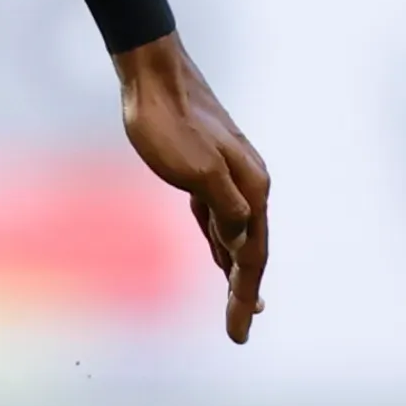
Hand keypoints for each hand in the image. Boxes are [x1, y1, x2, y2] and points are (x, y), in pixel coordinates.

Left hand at [115, 35, 268, 341]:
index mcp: (250, 188)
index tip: (239, 331)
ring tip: (241, 304)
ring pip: (235, 234)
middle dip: (244, 292)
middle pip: (249, 250)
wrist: (153, 74)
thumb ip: (222, 207)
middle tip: (239, 331)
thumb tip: (244, 241)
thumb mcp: (194, 169)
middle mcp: (249, 184)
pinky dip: (220, 241)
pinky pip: (218, 216)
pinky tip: (219, 255)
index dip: (245, 296)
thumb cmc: (168, 121)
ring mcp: (229, 176)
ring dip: (236, 269)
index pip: (252, 255)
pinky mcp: (206, 169)